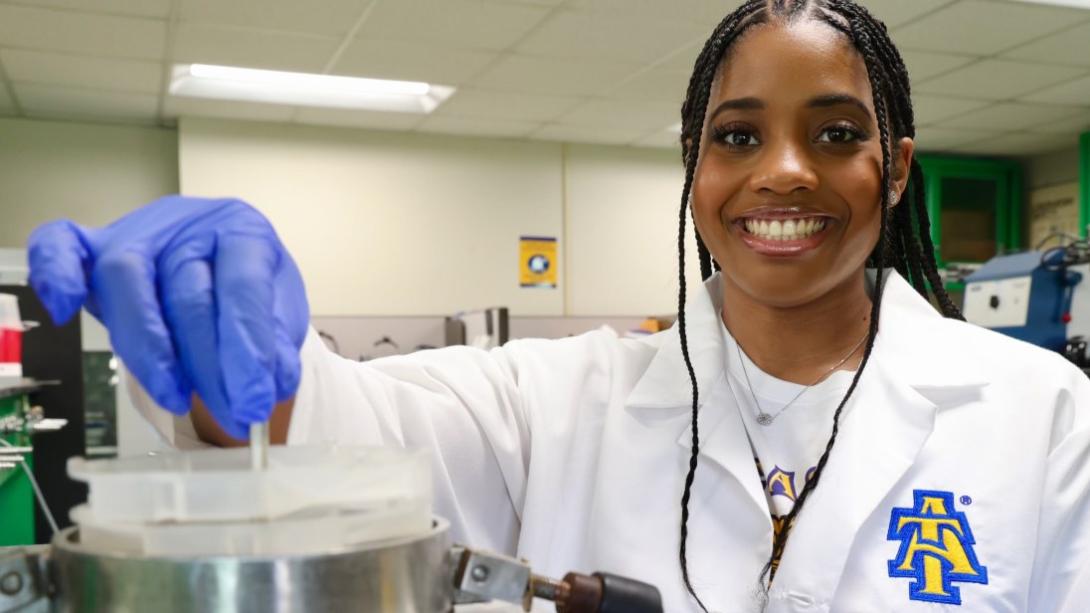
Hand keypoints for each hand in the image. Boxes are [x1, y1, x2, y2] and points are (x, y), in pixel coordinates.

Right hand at [28, 196, 308, 438]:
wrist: (217, 254)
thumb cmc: (246, 287)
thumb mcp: (278, 311)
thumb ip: (275, 344)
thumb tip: (272, 386)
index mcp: (242, 231)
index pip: (243, 286)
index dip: (248, 350)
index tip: (256, 403)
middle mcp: (187, 225)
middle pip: (187, 293)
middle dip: (209, 367)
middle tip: (232, 415)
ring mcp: (136, 232)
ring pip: (128, 280)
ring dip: (149, 350)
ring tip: (177, 398)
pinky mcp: (94, 245)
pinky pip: (60, 245)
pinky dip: (55, 273)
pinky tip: (64, 309)